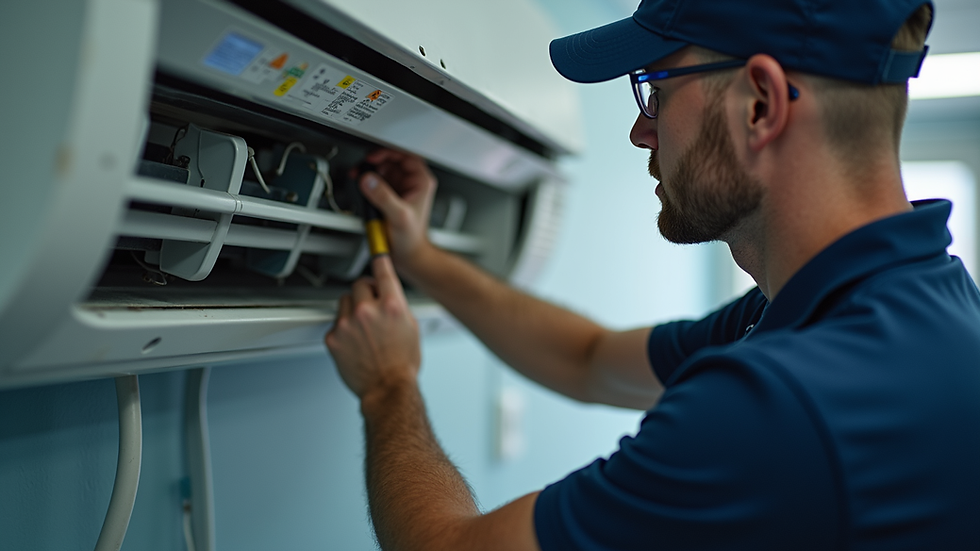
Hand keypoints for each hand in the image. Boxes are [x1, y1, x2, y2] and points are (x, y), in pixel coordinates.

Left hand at [325, 255, 421, 400]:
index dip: (379, 260)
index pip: (382, 270)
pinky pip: (336, 322)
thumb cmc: (402, 363)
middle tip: (371, 305)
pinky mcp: (333, 337)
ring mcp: (348, 323)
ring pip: (344, 301)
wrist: (388, 388)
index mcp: (392, 305)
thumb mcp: (411, 327)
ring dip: (352, 308)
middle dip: (365, 292)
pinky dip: (343, 328)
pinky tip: (355, 341)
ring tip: (363, 326)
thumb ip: (397, 305)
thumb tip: (387, 293)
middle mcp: (368, 310)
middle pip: (359, 284)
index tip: (377, 254)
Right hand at [359, 150, 437, 272]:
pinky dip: (367, 182)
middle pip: (392, 161)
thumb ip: (384, 197)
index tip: (374, 157)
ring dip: (370, 171)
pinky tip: (361, 186)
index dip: (390, 153)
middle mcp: (411, 183)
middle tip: (362, 167)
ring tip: (359, 176)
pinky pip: (376, 183)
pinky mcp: (389, 197)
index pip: (406, 156)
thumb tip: (369, 180)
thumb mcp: (399, 216)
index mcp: (421, 182)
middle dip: (375, 162)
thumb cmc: (412, 239)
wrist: (408, 255)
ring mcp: (399, 190)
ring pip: (383, 170)